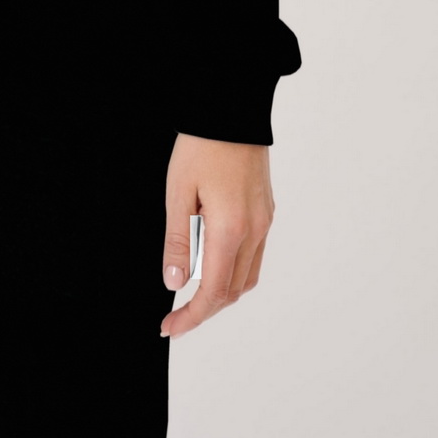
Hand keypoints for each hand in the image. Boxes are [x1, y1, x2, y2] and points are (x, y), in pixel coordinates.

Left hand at [160, 134, 273, 339]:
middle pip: (233, 292)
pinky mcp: (267, 213)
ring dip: (221, 294)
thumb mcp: (177, 193)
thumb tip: (175, 283)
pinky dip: (233, 272)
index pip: (214, 292)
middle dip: (204, 310)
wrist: (231, 111)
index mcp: (231, 229)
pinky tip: (213, 266)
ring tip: (191, 296)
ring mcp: (265, 223)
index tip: (170, 327)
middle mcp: (255, 231)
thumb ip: (177, 242)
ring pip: (247, 278)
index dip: (192, 316)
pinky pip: (254, 257)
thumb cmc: (201, 146)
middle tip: (175, 317)